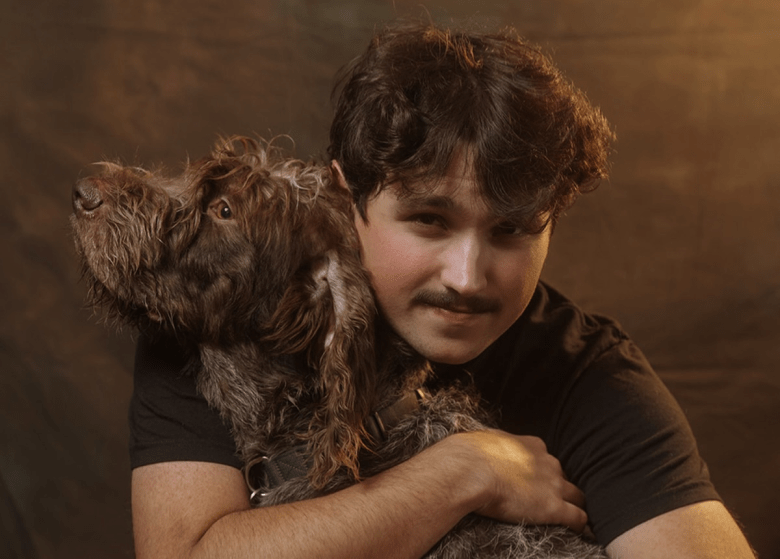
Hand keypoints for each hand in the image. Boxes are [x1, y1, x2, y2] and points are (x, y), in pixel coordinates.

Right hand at [441, 430, 587, 531]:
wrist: (470, 470)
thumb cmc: (470, 455)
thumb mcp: (487, 441)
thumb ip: (498, 445)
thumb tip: (489, 448)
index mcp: (532, 446)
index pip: (547, 460)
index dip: (545, 473)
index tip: (539, 482)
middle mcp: (548, 462)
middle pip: (565, 477)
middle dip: (562, 489)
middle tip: (555, 501)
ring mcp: (553, 485)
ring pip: (578, 496)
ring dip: (576, 506)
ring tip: (575, 518)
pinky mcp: (553, 507)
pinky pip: (577, 517)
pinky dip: (580, 524)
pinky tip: (580, 531)